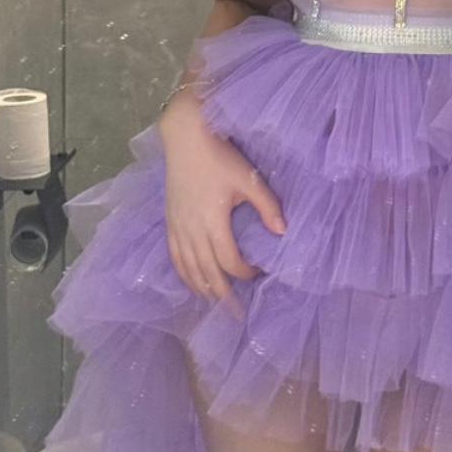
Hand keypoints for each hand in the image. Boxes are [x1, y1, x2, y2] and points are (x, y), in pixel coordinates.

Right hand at [159, 100, 286, 319]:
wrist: (185, 137)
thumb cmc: (220, 156)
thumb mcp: (248, 179)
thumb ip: (267, 206)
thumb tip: (282, 232)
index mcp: (212, 222)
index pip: (228, 260)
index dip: (243, 272)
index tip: (257, 274)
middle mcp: (191, 230)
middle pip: (206, 272)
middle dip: (222, 294)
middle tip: (234, 314)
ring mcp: (177, 227)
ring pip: (188, 268)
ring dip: (202, 288)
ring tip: (215, 303)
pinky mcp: (169, 221)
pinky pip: (174, 256)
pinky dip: (184, 274)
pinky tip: (192, 282)